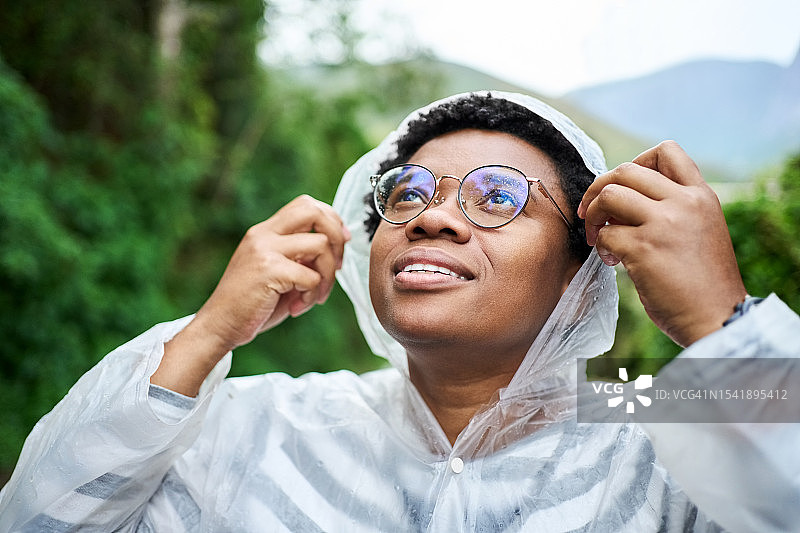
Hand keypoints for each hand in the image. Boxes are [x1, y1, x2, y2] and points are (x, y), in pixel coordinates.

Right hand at [195, 194, 349, 351]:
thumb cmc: (252, 303)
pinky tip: (297, 308)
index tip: (340, 243)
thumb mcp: (278, 271)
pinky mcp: (268, 270)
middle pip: (313, 210)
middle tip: (336, 266)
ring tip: (314, 297)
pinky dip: (312, 295)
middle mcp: (263, 234)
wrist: (219, 326)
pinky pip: (311, 276)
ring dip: (327, 276)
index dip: (331, 220)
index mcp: (265, 232)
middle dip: (336, 236)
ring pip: (320, 245)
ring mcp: (264, 250)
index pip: (305, 205)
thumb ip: (302, 255)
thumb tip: (339, 242)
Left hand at [577, 141, 746, 346]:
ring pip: (609, 195)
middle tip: (591, 214)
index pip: (666, 150)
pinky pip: (605, 233)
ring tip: (598, 238)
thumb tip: (621, 200)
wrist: (718, 318)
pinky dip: (600, 247)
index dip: (635, 162)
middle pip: (625, 170)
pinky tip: (613, 262)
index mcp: (700, 195)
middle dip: (598, 189)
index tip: (624, 187)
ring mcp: (664, 224)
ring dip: (593, 216)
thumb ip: (672, 209)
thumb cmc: (704, 282)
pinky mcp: (644, 248)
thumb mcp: (701, 230)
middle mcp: (684, 203)